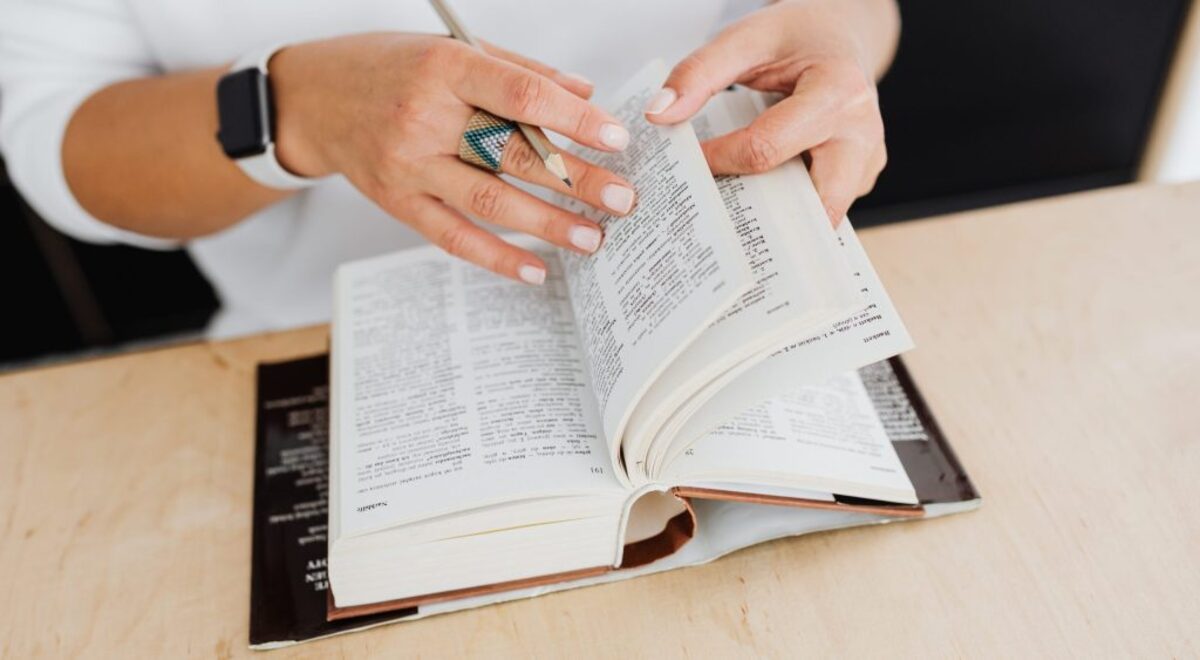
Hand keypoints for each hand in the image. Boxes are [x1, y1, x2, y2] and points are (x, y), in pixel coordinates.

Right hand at [271, 33, 637, 283]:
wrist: (311, 98)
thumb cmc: (387, 66)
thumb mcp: (449, 48)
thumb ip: (518, 69)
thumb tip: (584, 93)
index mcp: (444, 68)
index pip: (521, 94)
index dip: (573, 119)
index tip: (616, 138)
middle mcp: (423, 117)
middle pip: (513, 153)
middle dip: (576, 180)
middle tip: (622, 199)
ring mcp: (407, 165)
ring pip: (488, 201)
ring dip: (547, 224)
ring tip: (592, 237)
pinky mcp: (397, 202)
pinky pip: (452, 237)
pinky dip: (496, 257)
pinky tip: (535, 269)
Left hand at [645, 0, 898, 225]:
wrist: (842, 32)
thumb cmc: (799, 35)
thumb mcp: (748, 37)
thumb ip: (700, 72)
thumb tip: (659, 115)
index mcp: (839, 91)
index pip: (766, 148)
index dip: (719, 160)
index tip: (687, 162)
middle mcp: (862, 133)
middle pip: (811, 203)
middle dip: (764, 220)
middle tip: (716, 218)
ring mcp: (868, 160)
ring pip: (821, 216)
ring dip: (779, 222)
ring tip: (736, 213)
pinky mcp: (862, 176)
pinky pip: (822, 206)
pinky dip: (790, 209)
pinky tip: (761, 198)